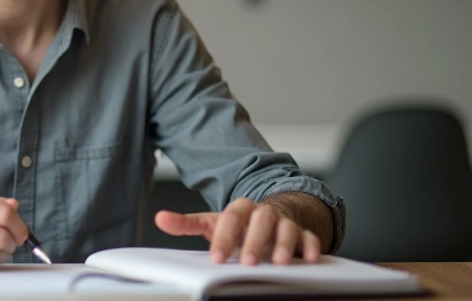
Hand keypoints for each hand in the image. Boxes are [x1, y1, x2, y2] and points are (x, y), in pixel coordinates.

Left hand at [155, 198, 321, 264]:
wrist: (271, 218)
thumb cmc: (239, 225)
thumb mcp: (212, 222)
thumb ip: (187, 223)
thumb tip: (160, 218)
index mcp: (240, 209)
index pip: (231, 218)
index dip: (223, 236)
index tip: (216, 257)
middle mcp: (264, 212)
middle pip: (261, 220)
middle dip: (254, 241)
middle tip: (246, 262)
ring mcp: (285, 222)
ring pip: (287, 227)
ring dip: (283, 244)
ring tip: (278, 263)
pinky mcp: (303, 233)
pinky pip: (310, 237)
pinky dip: (311, 247)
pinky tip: (309, 260)